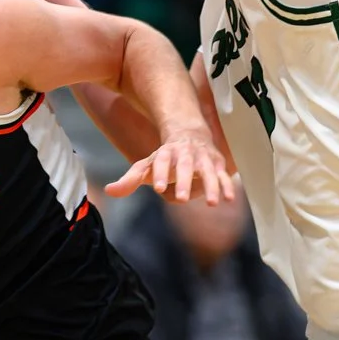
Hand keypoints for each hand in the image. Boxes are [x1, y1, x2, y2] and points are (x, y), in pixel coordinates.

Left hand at [105, 129, 235, 204]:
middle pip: (185, 166)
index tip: (158, 188)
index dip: (160, 173)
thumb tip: (109, 191)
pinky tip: (229, 200)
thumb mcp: (146, 166)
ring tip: (211, 204)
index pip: (162, 161)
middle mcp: (186, 154)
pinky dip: (226, 186)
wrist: (190, 135)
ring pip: (208, 171)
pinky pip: (223, 175)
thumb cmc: (165, 157)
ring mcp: (202, 159)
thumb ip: (130, 180)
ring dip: (211, 186)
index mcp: (166, 153)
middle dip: (185, 181)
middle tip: (182, 199)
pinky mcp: (216, 164)